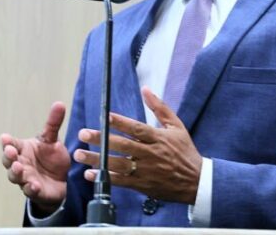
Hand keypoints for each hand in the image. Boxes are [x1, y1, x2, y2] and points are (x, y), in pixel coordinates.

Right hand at [0, 102, 70, 212]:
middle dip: (8, 156)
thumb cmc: (51, 158)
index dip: (7, 142)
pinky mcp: (35, 191)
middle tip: (10, 152)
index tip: (5, 138)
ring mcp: (26, 178)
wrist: (62, 180)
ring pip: (15, 176)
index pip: (12, 144)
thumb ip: (53, 123)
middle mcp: (21, 163)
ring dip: (16, 172)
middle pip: (9, 161)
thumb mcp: (52, 140)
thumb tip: (59, 103)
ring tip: (19, 168)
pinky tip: (33, 185)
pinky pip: (29, 191)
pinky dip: (30, 188)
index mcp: (23, 149)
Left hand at [74, 86, 202, 203]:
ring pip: (118, 164)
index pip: (137, 128)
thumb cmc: (185, 151)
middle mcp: (150, 154)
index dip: (121, 122)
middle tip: (83, 134)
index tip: (105, 116)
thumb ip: (159, 107)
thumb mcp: (176, 126)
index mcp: (158, 138)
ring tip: (80, 154)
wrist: (196, 182)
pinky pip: (121, 181)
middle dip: (102, 139)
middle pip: (123, 146)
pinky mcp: (142, 185)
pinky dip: (105, 178)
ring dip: (97, 160)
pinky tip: (90, 175)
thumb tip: (146, 89)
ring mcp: (145, 171)